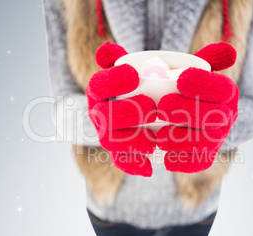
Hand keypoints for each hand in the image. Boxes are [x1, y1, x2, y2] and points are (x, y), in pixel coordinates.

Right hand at [86, 42, 156, 176]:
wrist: (153, 104)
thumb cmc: (145, 81)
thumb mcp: (139, 64)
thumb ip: (126, 56)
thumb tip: (106, 50)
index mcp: (100, 91)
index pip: (99, 84)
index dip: (113, 80)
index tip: (135, 74)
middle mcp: (100, 113)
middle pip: (104, 116)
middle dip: (126, 112)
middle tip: (152, 107)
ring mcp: (108, 134)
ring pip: (111, 141)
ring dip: (130, 141)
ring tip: (153, 139)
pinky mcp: (120, 152)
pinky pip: (122, 162)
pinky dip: (133, 165)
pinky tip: (149, 168)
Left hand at [156, 42, 238, 172]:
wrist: (186, 115)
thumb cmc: (183, 89)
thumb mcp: (193, 70)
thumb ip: (202, 58)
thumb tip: (227, 51)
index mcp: (227, 93)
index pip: (223, 89)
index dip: (204, 84)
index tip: (180, 80)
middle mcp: (227, 116)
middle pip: (214, 117)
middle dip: (189, 112)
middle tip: (162, 107)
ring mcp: (219, 138)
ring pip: (208, 143)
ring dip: (184, 141)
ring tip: (159, 136)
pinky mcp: (208, 156)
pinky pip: (201, 162)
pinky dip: (184, 163)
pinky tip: (166, 159)